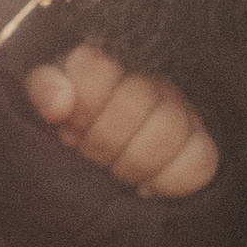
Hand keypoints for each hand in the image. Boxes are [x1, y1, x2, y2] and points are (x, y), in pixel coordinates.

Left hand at [26, 44, 219, 200]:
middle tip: (88, 153)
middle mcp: (152, 76)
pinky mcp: (202, 143)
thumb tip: (58, 108)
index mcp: (111, 58)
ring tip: (114, 172)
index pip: (92, 70)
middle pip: (131, 105)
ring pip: (168, 131)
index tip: (69, 128)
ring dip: (131, 163)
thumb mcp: (49, 95)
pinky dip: (168, 181)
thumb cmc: (74, 116)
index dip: (78, 108)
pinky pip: (200, 163)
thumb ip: (45, 87)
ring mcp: (182, 108)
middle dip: (99, 141)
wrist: (107, 143)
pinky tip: (144, 188)